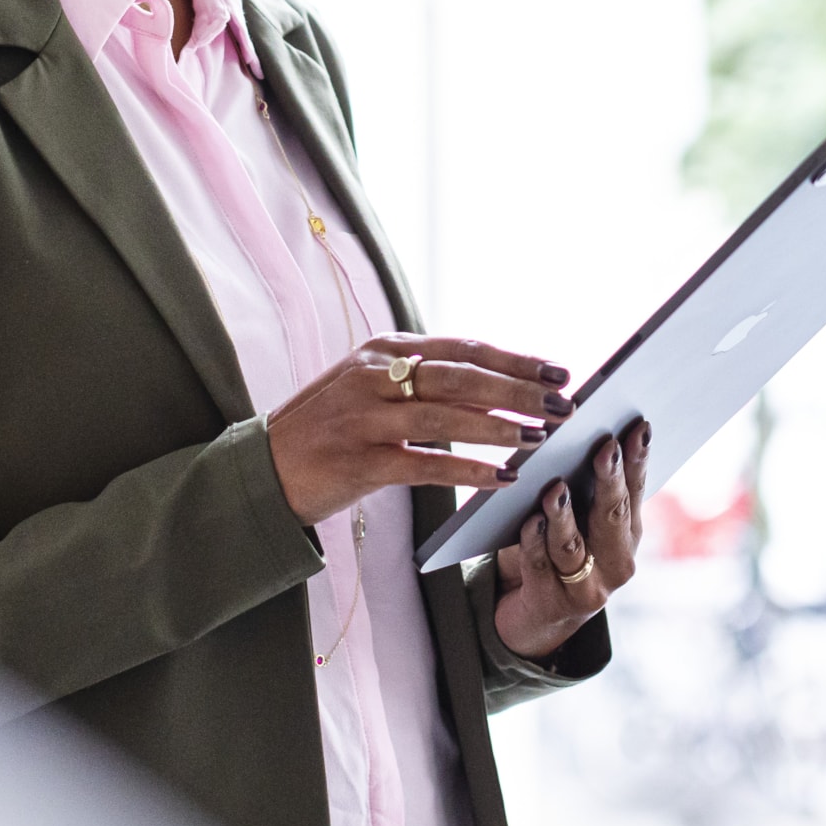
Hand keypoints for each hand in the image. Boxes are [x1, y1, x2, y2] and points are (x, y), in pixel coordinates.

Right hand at [268, 334, 573, 527]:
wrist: (264, 469)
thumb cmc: (328, 428)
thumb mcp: (370, 387)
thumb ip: (422, 381)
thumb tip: (496, 387)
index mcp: (384, 352)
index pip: (462, 348)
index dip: (513, 359)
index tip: (557, 370)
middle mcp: (375, 377)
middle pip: (460, 376)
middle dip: (517, 389)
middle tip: (562, 404)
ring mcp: (365, 419)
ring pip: (445, 417)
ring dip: (498, 427)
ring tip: (539, 437)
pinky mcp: (359, 462)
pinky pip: (425, 465)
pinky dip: (467, 470)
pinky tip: (501, 478)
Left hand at [491, 419, 648, 660]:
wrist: (538, 613)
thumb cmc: (559, 547)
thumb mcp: (582, 518)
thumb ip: (590, 486)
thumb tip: (587, 429)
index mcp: (629, 533)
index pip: (636, 490)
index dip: (638, 459)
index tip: (638, 427)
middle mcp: (617, 563)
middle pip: (612, 516)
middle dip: (610, 481)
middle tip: (605, 448)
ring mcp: (587, 589)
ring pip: (573, 546)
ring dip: (564, 516)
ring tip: (556, 489)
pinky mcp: (551, 604)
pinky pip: (539, 567)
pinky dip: (534, 542)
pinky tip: (529, 521)